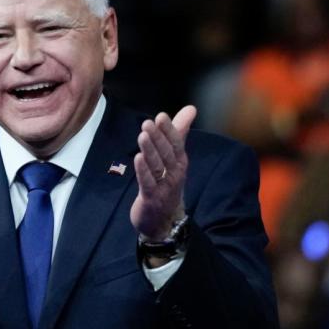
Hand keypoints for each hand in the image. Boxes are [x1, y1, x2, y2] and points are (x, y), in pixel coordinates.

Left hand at [131, 106, 195, 240]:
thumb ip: (180, 132)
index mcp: (180, 162)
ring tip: (142, 135)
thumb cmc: (167, 182)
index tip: (161, 116)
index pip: (177, 144)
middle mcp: (175, 173)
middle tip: (148, 123)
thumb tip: (191, 108)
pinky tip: (137, 158)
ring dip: (150, 151)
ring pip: (157, 166)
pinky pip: (148, 183)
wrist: (163, 219)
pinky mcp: (151, 198)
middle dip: (158, 138)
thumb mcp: (174, 157)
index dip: (169, 130)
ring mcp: (164, 187)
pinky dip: (143, 171)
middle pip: (167, 153)